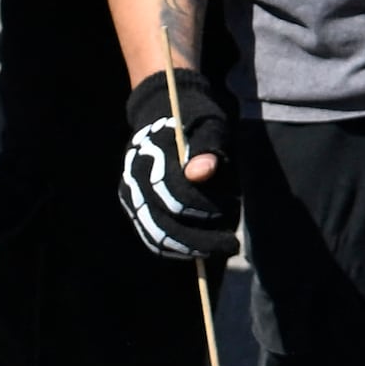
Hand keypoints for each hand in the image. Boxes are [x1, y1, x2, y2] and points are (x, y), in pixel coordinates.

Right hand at [117, 77, 236, 264]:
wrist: (162, 114)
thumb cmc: (194, 120)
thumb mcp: (208, 125)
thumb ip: (206, 147)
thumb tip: (201, 172)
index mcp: (150, 158)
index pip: (175, 194)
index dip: (205, 207)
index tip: (233, 214)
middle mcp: (134, 181)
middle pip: (163, 221)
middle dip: (199, 238)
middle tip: (231, 246)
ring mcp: (131, 197)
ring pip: (155, 235)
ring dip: (188, 247)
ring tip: (218, 249)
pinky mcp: (135, 208)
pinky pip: (151, 236)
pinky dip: (174, 247)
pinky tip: (198, 251)